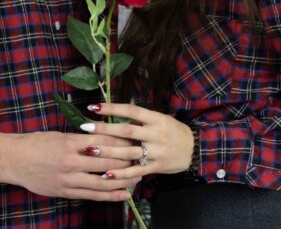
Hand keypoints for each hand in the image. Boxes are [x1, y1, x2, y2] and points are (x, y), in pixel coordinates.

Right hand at [0, 131, 141, 200]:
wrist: (14, 160)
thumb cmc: (37, 143)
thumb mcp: (60, 135)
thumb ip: (82, 139)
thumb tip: (106, 137)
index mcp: (70, 143)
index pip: (103, 141)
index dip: (121, 142)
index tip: (135, 140)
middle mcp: (71, 162)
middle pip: (106, 161)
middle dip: (127, 160)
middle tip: (142, 157)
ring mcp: (68, 179)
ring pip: (102, 181)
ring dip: (123, 179)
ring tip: (138, 177)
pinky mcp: (66, 192)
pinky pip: (92, 195)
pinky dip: (109, 195)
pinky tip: (123, 194)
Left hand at [80, 103, 194, 178]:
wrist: (194, 149)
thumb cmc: (173, 131)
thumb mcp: (160, 119)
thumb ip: (140, 118)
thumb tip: (115, 112)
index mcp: (156, 119)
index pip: (132, 110)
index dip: (113, 108)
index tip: (94, 107)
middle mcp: (156, 134)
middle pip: (127, 131)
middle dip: (105, 129)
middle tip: (85, 127)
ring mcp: (156, 152)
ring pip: (129, 152)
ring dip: (108, 152)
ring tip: (89, 150)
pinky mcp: (156, 167)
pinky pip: (136, 170)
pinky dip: (121, 173)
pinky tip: (106, 174)